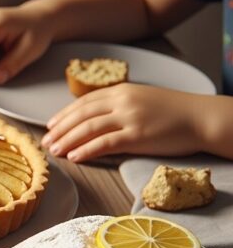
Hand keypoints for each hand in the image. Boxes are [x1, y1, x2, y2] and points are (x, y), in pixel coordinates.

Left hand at [41, 84, 210, 162]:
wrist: (202, 118)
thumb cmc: (173, 111)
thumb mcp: (142, 99)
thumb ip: (118, 105)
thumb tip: (94, 117)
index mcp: (121, 90)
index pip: (84, 102)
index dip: (64, 114)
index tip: (50, 125)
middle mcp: (122, 101)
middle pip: (81, 115)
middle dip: (60, 129)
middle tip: (45, 142)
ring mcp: (130, 118)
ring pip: (89, 128)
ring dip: (67, 140)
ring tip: (54, 151)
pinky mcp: (138, 135)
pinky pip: (105, 143)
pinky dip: (86, 150)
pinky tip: (74, 157)